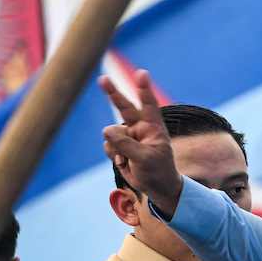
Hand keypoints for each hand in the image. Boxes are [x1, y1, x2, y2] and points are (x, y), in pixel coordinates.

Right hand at [99, 69, 181, 207]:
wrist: (156, 187)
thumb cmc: (158, 171)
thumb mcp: (145, 159)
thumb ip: (126, 144)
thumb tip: (105, 130)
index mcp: (153, 127)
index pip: (149, 105)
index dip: (144, 89)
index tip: (142, 73)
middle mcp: (140, 127)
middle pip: (124, 107)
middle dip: (113, 93)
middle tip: (103, 79)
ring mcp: (128, 135)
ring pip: (111, 134)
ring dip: (116, 147)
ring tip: (129, 159)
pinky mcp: (119, 145)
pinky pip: (108, 144)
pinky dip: (113, 154)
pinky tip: (124, 162)